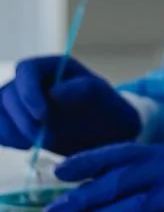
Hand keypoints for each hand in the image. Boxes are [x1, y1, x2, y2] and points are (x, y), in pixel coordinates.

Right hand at [0, 57, 139, 155]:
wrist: (104, 132)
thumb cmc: (106, 109)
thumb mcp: (102, 97)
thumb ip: (82, 89)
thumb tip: (54, 92)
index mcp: (53, 66)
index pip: (26, 69)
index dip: (28, 92)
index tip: (42, 116)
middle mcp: (32, 80)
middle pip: (9, 93)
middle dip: (24, 119)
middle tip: (48, 138)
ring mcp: (19, 100)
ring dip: (12, 130)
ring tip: (35, 144)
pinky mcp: (13, 120)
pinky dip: (5, 137)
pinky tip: (25, 146)